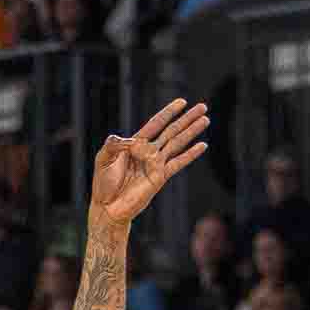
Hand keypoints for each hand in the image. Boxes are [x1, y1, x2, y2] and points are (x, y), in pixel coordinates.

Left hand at [87, 99, 209, 224]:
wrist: (108, 207)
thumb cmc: (103, 183)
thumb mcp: (103, 159)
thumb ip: (112, 145)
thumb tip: (124, 139)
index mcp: (135, 144)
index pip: (155, 124)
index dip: (168, 112)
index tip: (182, 102)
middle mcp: (148, 152)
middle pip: (171, 130)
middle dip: (187, 118)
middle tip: (203, 107)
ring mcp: (156, 164)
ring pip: (177, 143)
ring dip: (192, 131)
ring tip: (205, 119)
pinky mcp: (160, 177)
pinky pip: (178, 163)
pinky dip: (190, 154)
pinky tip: (202, 146)